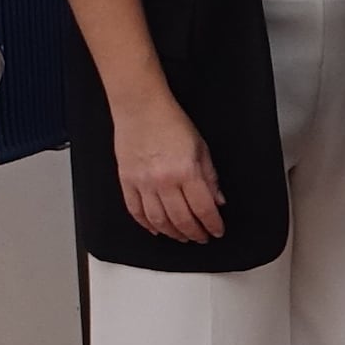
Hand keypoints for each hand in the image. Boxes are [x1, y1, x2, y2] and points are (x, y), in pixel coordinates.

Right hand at [110, 93, 225, 243]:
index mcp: (186, 171)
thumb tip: (218, 201)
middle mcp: (164, 181)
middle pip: (181, 219)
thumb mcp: (201, 147)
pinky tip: (156, 229)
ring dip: (172, 233)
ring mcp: (142, 183)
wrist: (140, 107)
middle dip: (194, 233)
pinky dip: (146, 224)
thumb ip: (210, 177)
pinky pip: (136, 211)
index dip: (213, 225)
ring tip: (182, 236)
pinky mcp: (126, 181)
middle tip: (201, 237)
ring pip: (158, 220)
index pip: (203, 209)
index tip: (217, 231)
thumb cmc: (170, 122)